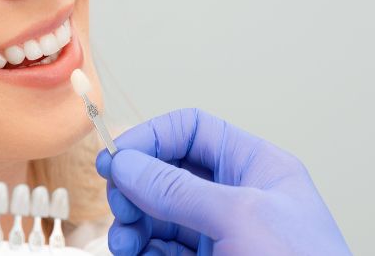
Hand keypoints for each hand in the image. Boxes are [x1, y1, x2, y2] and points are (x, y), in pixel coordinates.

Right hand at [96, 108, 351, 254]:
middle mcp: (236, 196)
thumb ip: (178, 189)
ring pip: (160, 213)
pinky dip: (141, 248)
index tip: (118, 158)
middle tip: (120, 205)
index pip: (193, 130)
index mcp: (256, 167)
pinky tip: (133, 253)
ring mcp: (221, 234)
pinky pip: (162, 248)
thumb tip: (127, 163)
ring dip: (132, 221)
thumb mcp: (240, 218)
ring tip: (124, 239)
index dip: (153, 137)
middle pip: (169, 172)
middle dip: (138, 185)